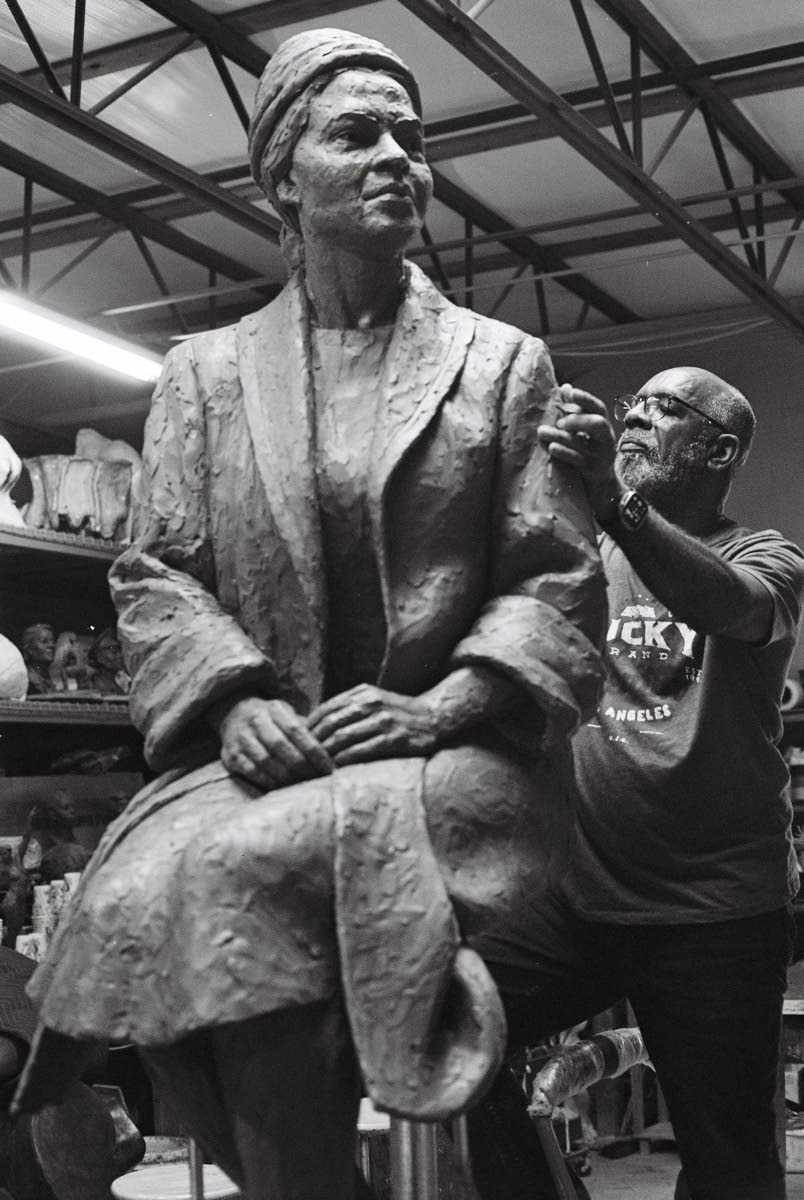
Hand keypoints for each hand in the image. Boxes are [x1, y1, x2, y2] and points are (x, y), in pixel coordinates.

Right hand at [213, 695, 332, 790]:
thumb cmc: (272, 720)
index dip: (315, 751)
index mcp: (274, 709)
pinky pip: (252, 771)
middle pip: (281, 747)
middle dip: (302, 766)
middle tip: (317, 780)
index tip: (330, 768)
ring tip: (302, 785)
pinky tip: (281, 787)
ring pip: (266, 761)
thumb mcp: (289, 716)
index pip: (297, 731)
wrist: (233, 714)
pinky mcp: (231, 755)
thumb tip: (335, 753)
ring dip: (286, 777)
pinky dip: (268, 781)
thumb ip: (308, 731)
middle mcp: (256, 721)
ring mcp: (241, 738)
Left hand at [308, 684, 439, 766]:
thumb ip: (348, 708)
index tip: (298, 742)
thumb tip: (315, 724)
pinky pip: (362, 750)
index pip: (325, 709)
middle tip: (303, 758)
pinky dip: (346, 759)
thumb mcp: (372, 701)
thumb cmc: (396, 713)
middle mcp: (371, 704)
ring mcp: (383, 720)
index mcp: (362, 693)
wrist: (433, 717)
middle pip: (330, 724)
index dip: (309, 727)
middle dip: (314, 742)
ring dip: (327, 753)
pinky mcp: (394, 738)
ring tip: (316, 765)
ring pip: (343, 737)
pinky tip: (337, 766)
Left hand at [538, 384, 618, 521]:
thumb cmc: (589, 453)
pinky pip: (579, 461)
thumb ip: (575, 411)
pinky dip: (565, 453)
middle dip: (578, 420)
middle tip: (560, 421)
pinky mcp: (594, 472)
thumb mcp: (584, 432)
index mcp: (603, 427)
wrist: (602, 488)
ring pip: (583, 443)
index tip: (570, 392)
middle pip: (598, 424)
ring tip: (542, 431)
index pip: (598, 408)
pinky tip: (551, 448)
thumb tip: (565, 387)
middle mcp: (606, 440)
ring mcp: (601, 457)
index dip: (585, 399)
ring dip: (561, 436)